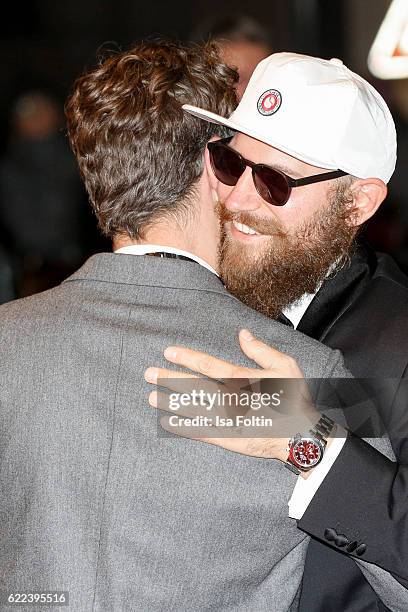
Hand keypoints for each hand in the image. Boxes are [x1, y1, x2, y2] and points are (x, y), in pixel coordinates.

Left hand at [144, 329, 320, 461]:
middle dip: (169, 379)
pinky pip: (200, 432)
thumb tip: (242, 334)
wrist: (302, 437)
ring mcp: (227, 420)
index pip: (208, 365)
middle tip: (148, 374)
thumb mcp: (285, 366)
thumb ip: (261, 350)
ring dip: (171, 402)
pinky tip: (168, 423)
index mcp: (242, 379)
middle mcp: (229, 398)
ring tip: (151, 397)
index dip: (187, 358)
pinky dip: (183, 427)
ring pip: (193, 409)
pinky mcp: (228, 438)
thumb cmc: (294, 400)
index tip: (168, 352)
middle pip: (193, 386)